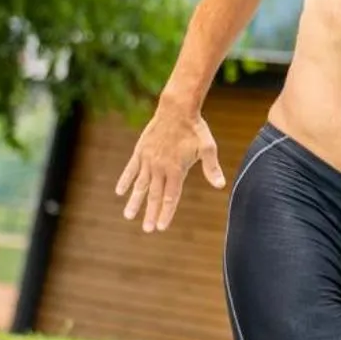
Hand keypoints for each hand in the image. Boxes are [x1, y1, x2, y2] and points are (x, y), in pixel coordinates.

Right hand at [116, 100, 224, 231]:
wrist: (176, 109)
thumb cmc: (195, 129)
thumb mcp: (208, 148)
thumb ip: (212, 168)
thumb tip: (220, 185)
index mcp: (176, 170)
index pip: (170, 197)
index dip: (166, 212)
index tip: (161, 227)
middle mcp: (160, 167)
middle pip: (154, 195)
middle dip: (150, 213)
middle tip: (147, 230)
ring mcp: (148, 160)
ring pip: (140, 185)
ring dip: (135, 201)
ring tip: (128, 216)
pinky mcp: (140, 151)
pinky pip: (131, 169)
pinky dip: (125, 180)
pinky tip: (120, 192)